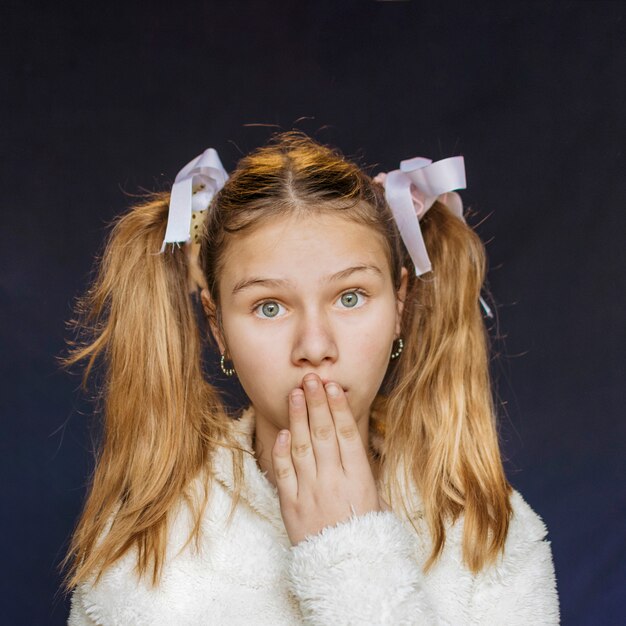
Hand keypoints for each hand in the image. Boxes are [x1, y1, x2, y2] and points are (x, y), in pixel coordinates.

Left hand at [271, 373, 383, 545]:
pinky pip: (284, 472)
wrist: (346, 573)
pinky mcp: (291, 505)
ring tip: (295, 394)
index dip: (338, 408)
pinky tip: (283, 431)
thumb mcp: (378, 504)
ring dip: (297, 417)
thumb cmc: (368, 538)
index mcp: (359, 479)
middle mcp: (333, 481)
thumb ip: (365, 475)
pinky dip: (281, 450)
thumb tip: (357, 450)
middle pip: (322, 433)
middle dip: (316, 403)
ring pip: (301, 446)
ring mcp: (310, 492)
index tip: (332, 388)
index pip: (347, 434)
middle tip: (310, 379)